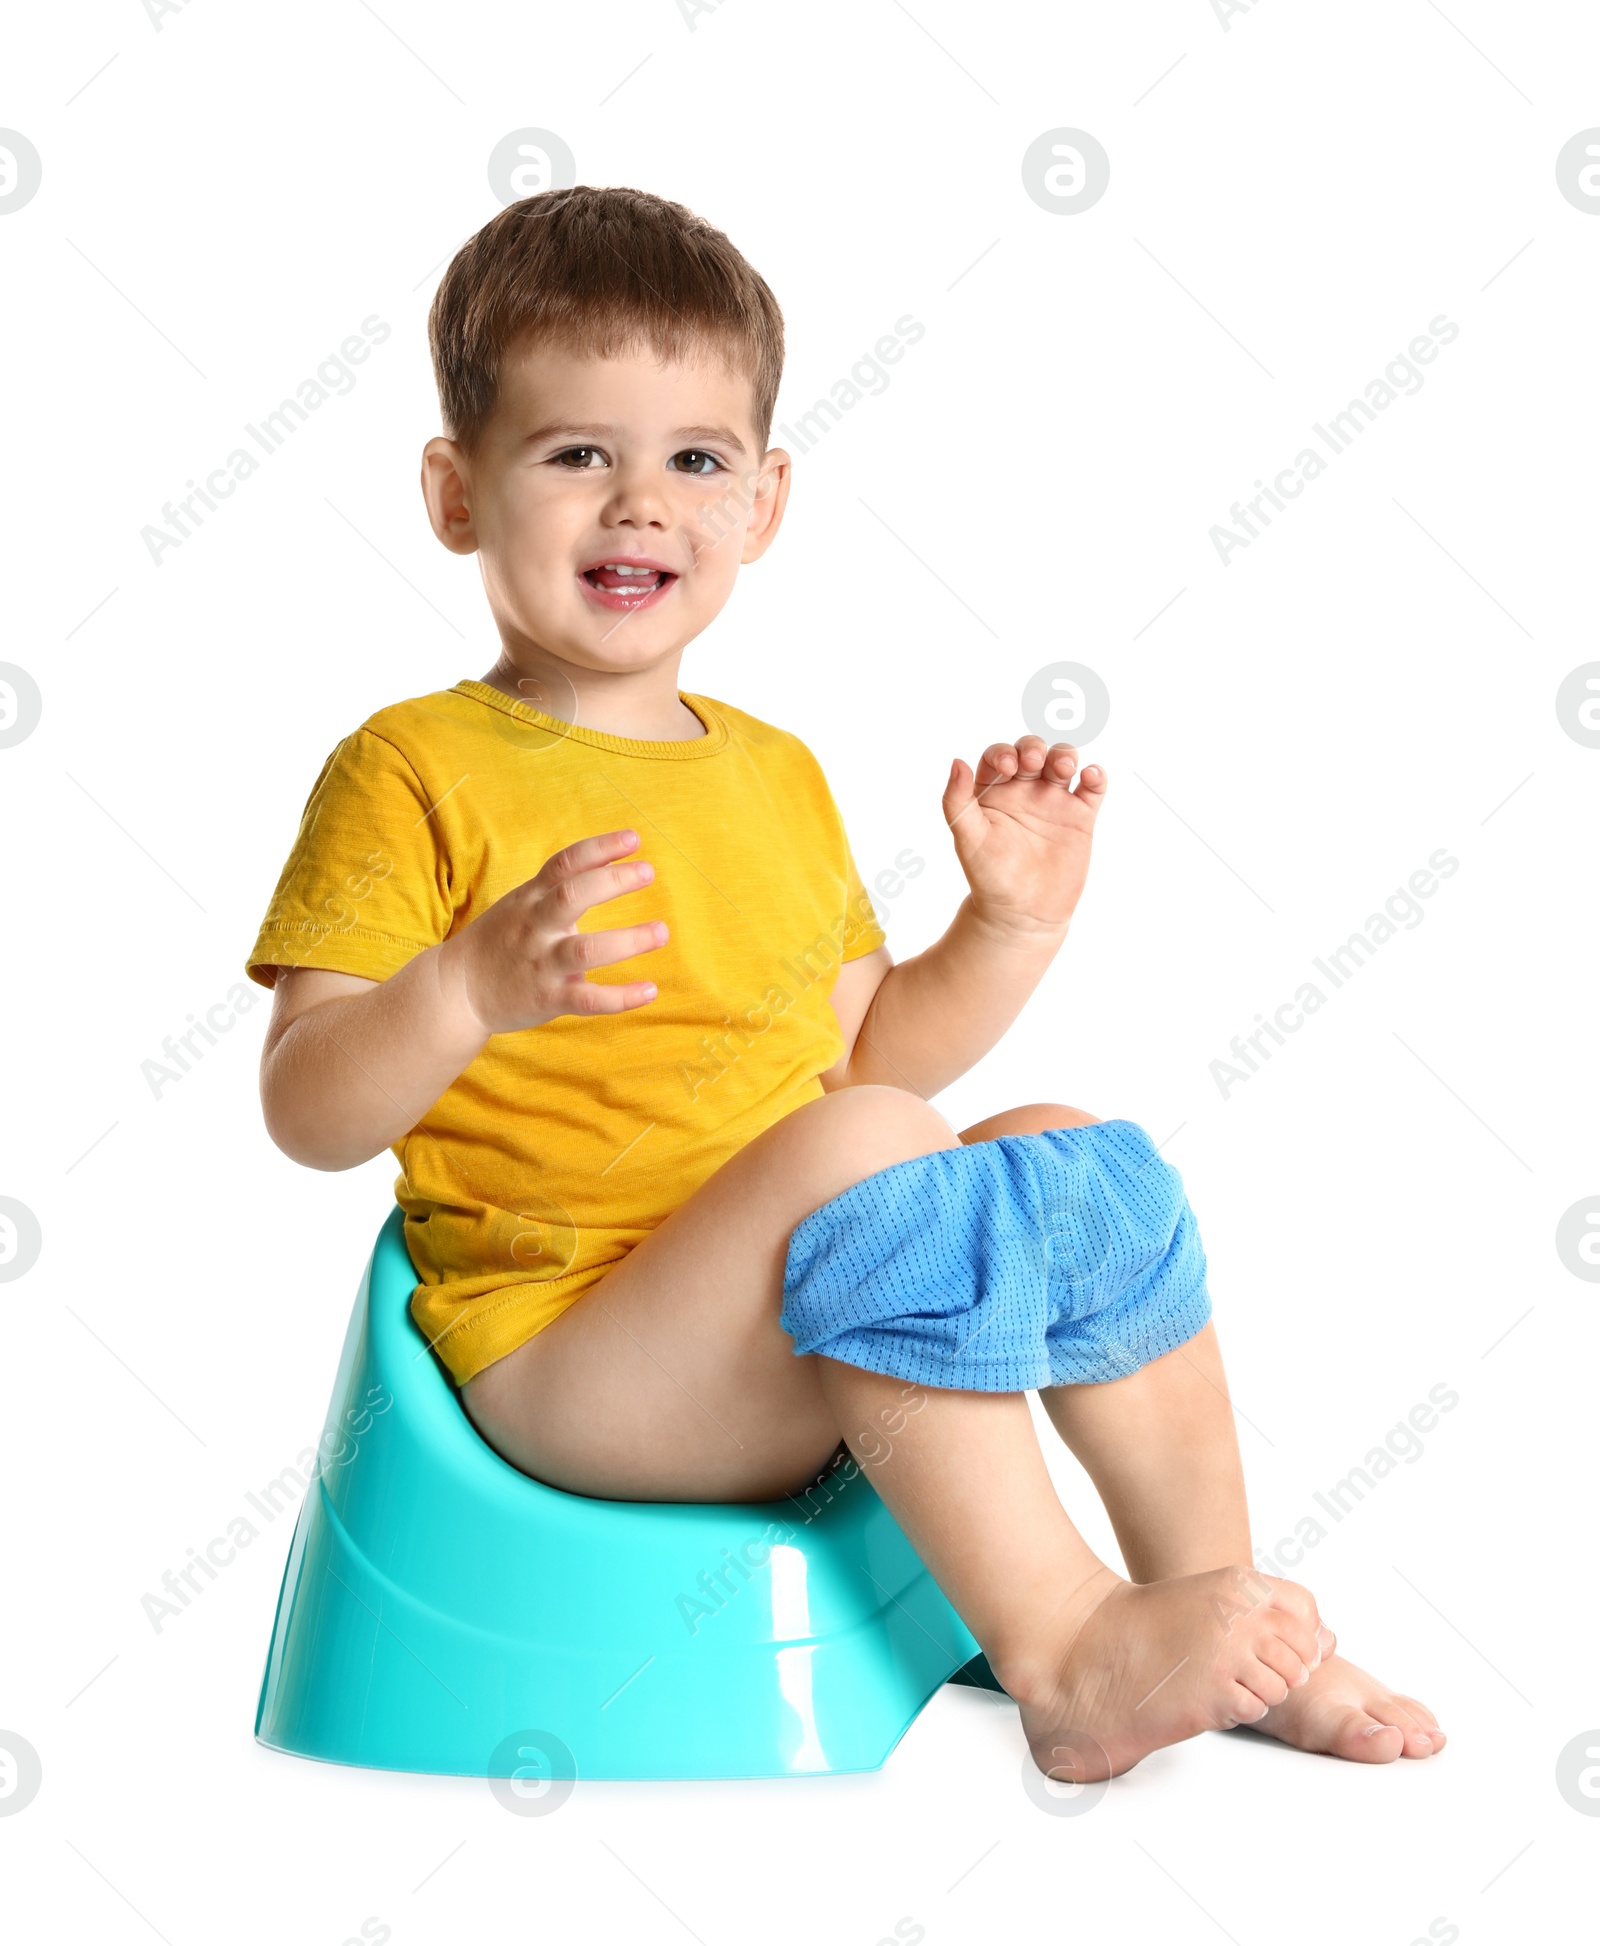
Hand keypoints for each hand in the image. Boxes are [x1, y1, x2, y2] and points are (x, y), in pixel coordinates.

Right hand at [438, 828, 666, 1035]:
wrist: (456, 990)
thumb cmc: (500, 941)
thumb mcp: (521, 903)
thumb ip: (558, 886)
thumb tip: (606, 860)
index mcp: (530, 899)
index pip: (564, 863)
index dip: (599, 848)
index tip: (634, 839)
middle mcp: (536, 927)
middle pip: (573, 896)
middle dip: (612, 881)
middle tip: (648, 873)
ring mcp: (542, 963)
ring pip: (586, 950)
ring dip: (628, 940)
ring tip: (661, 932)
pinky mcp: (549, 998)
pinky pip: (589, 999)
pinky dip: (621, 997)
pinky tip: (650, 990)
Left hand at [942, 737, 1106, 937]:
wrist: (1023, 913)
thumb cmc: (990, 877)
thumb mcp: (968, 838)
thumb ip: (957, 801)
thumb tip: (956, 761)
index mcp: (993, 792)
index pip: (998, 757)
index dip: (1003, 753)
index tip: (1007, 766)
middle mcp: (1023, 791)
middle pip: (1032, 752)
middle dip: (1034, 748)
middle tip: (1033, 763)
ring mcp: (1053, 802)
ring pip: (1062, 762)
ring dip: (1065, 755)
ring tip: (1064, 768)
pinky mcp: (1080, 817)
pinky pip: (1092, 788)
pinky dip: (1096, 776)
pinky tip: (1090, 776)